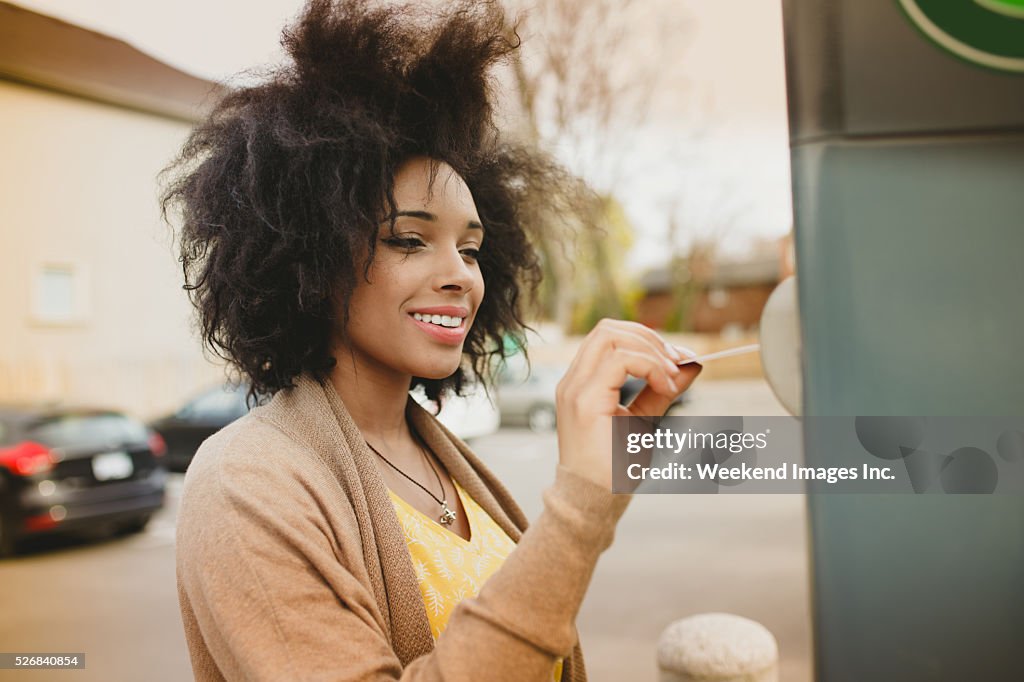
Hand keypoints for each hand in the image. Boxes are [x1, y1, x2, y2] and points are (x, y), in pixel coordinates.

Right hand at [554, 319, 702, 489]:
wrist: (595, 502)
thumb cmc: (614, 467)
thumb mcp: (644, 419)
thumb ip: (663, 389)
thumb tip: (692, 364)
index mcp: (582, 382)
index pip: (609, 336)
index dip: (646, 339)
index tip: (677, 360)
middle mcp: (573, 381)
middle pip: (607, 329)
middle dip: (649, 339)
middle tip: (676, 363)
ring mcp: (575, 389)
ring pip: (611, 336)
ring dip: (651, 351)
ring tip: (670, 379)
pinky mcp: (584, 401)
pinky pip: (620, 361)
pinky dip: (649, 366)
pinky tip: (664, 387)